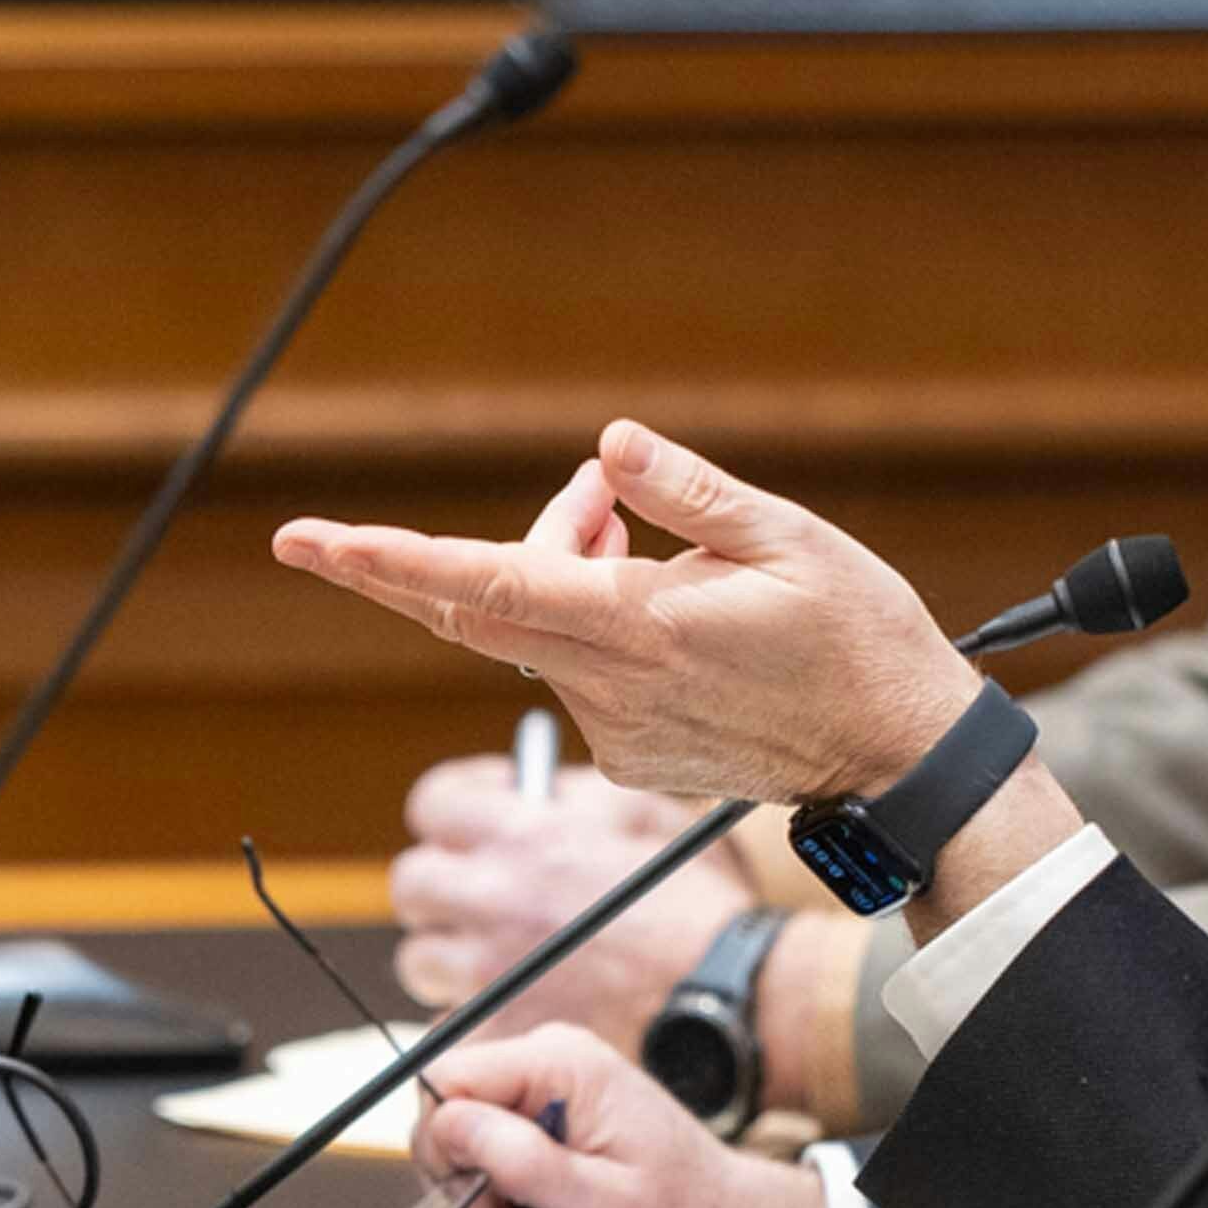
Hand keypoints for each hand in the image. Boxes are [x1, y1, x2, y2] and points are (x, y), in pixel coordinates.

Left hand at [277, 423, 977, 807]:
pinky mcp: (628, 758)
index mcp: (639, 627)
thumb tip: (608, 449)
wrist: (896, 758)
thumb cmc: (858, 638)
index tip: (311, 541)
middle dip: (471, 547)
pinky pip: (576, 671)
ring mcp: (614, 732)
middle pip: (476, 611)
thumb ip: (686, 493)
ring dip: (565, 574)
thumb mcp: (787, 538)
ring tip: (657, 551)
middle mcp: (610, 687)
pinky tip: (677, 619)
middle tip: (605, 501)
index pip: (484, 584)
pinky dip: (595, 626)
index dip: (388, 560)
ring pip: (534, 632)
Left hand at [387, 756, 756, 1050]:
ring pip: (420, 961)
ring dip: (451, 957)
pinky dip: (476, 1018)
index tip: (476, 820)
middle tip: (481, 895)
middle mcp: (492, 899)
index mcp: (525, 834)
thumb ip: (578, 797)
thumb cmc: (700, 905)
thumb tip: (532, 791)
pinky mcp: (498, 1032)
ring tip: (499, 960)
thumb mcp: (649, 815)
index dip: (452, 811)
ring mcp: (487, 971)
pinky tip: (518, 1010)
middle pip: (412, 885)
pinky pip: (451, 1023)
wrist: (727, 999)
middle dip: (442, 887)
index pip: (432, 804)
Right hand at [405, 1024, 831, 1207]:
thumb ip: (515, 1160)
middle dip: (468, 1195)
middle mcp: (552, 1066)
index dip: (445, 1149)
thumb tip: (444, 1122)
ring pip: (465, 1154)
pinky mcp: (552, 1130)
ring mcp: (552, 1097)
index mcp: (562, 1064)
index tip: (480, 1206)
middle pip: (448, 1120)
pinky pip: (493, 1168)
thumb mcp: (595, 1207)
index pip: (445, 1078)